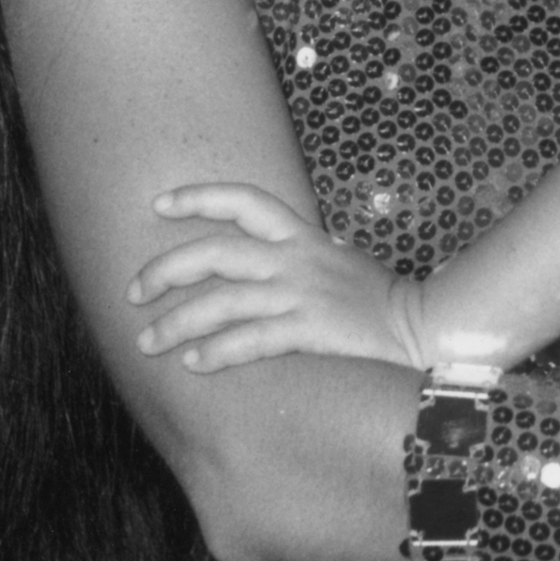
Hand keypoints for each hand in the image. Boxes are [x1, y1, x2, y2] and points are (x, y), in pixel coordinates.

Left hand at [130, 183, 422, 370]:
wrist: (426, 325)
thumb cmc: (379, 299)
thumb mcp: (338, 260)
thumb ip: (302, 255)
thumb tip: (270, 255)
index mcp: (303, 236)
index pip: (244, 200)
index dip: (199, 197)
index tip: (158, 204)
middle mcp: (297, 259)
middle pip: (216, 252)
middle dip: (166, 269)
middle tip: (133, 291)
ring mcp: (303, 294)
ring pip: (223, 301)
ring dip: (176, 322)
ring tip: (146, 341)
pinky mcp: (313, 330)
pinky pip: (252, 339)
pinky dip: (217, 351)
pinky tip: (193, 364)